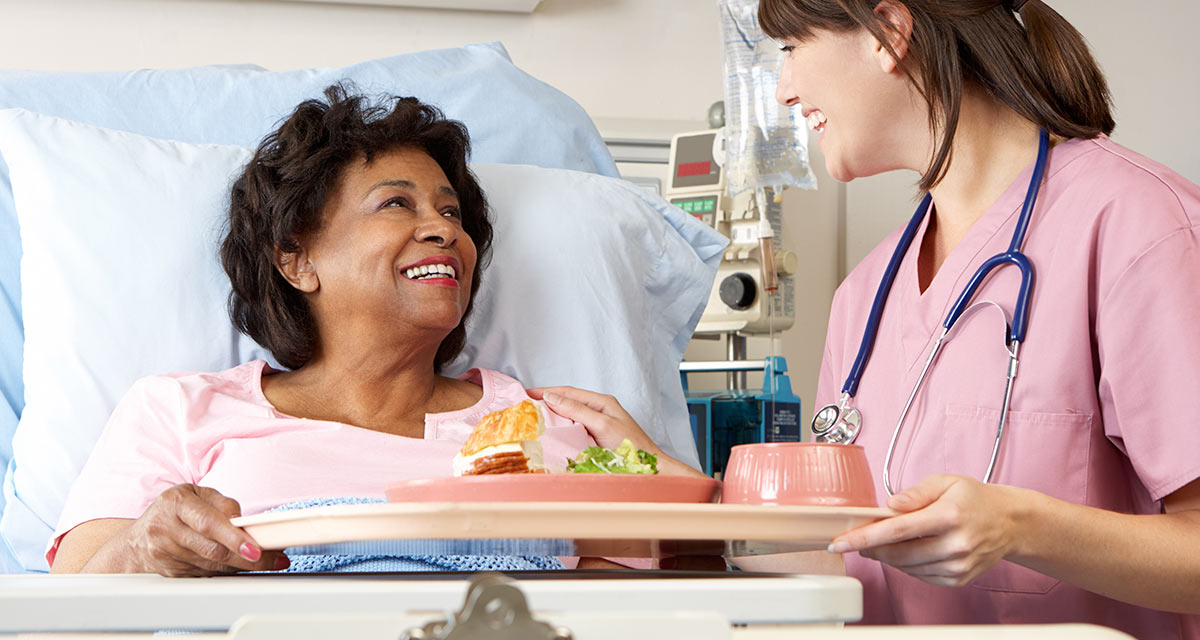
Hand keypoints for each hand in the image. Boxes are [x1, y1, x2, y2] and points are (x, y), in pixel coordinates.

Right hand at [121, 484, 287, 576]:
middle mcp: (166, 529)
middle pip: (212, 549)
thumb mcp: (197, 494)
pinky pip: (205, 574)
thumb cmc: (175, 510)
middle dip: (246, 557)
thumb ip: (223, 504)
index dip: (234, 538)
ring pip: (211, 565)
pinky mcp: (171, 572)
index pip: (208, 523)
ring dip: (241, 565)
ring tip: (264, 561)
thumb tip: (243, 520)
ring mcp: (166, 554)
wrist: (138, 538)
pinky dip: (226, 570)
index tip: (256, 549)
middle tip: (273, 559)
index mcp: (176, 503)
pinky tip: (238, 564)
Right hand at [528, 386, 662, 455]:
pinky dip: (559, 429)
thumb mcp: (602, 425)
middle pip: (567, 402)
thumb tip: (552, 398)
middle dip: (546, 402)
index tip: (526, 393)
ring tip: (532, 418)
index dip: (546, 391)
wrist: (648, 468)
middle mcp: (599, 411)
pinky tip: (550, 434)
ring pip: (569, 416)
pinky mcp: (595, 439)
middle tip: (524, 405)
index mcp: (602, 402)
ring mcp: (597, 424)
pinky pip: (573, 429)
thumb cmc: (631, 447)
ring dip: (551, 416)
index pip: (569, 392)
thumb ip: (578, 411)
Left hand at [827, 474, 1025, 586]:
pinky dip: (907, 565)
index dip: (865, 537)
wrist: (1010, 523)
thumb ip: (915, 493)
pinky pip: (920, 576)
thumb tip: (889, 505)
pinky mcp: (958, 579)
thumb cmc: (974, 499)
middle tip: (854, 539)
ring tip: (882, 541)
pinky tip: (907, 550)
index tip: (840, 541)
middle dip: (870, 548)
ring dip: (887, 556)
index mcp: (948, 515)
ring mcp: (958, 565)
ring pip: (906, 567)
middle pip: (898, 553)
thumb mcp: (945, 482)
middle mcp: (955, 544)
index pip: (897, 530)